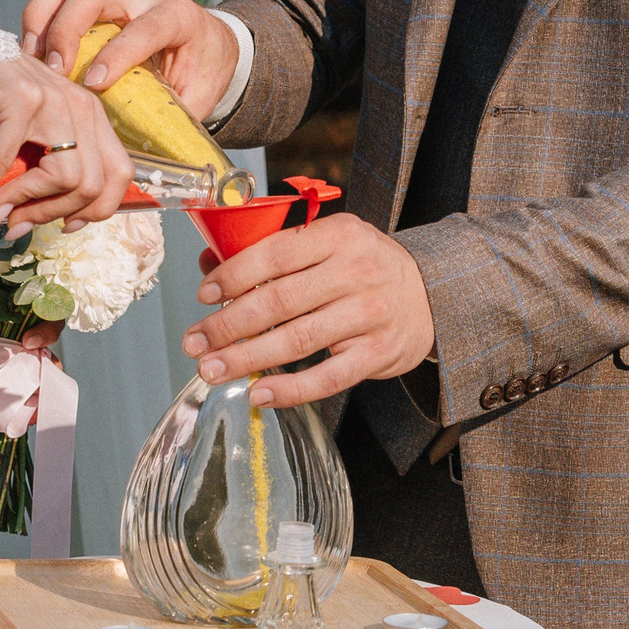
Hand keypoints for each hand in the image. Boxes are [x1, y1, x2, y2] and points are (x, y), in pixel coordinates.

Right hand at [0, 55, 134, 230]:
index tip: (67, 226)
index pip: (120, 173)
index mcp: (92, 116)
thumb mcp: (37, 128)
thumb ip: (51, 159)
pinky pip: (6, 159)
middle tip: (18, 224)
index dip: (99, 209)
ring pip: (63, 176)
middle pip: (92, 184)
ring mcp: (53, 100)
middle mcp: (81, 106)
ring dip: (24, 205)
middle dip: (53, 215)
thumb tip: (48, 216)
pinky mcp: (19, 98)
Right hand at [20, 0, 241, 122]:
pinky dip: (38, 17)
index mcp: (177, 18)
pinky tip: (30, 53)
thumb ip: (170, 118)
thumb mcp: (198, 96)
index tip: (94, 84)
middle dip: (67, 29)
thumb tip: (137, 155)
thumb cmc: (203, 72)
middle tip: (55, 72)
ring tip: (32, 59)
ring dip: (44, 18)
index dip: (117, 54)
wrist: (209, 42)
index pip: (144, 28)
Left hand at [179, 213, 435, 407]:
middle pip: (279, 301)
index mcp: (339, 234)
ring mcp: (370, 313)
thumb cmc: (366, 267)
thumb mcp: (329, 244)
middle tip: (195, 342)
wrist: (434, 294)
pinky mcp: (379, 352)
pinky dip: (291, 389)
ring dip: (247, 357)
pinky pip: (329, 377)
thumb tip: (209, 264)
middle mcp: (356, 271)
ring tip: (212, 369)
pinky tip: (259, 393)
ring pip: (298, 340)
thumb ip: (272, 252)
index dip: (233, 275)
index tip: (204, 295)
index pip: (275, 253)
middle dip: (228, 325)